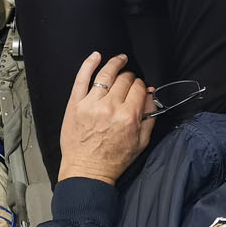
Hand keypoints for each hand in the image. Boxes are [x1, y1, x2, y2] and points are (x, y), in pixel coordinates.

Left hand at [57, 52, 155, 183]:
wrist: (87, 170)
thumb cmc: (114, 159)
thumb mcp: (141, 141)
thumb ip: (149, 116)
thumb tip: (151, 95)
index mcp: (128, 116)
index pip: (138, 88)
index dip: (140, 85)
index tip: (138, 88)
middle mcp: (110, 107)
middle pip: (123, 80)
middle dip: (129, 78)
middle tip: (128, 81)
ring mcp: (90, 104)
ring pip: (105, 75)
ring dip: (115, 64)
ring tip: (120, 59)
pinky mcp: (75, 104)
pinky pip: (81, 79)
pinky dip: (89, 64)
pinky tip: (96, 56)